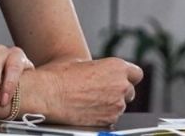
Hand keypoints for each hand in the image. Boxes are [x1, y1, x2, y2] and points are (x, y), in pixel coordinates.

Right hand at [23, 58, 142, 125]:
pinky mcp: (108, 121)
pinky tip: (88, 111)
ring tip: (90, 102)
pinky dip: (103, 116)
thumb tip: (98, 72)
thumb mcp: (80, 62)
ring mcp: (116, 105)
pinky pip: (111, 119)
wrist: (47, 95)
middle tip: (101, 93)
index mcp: (117, 67)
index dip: (127, 78)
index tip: (121, 81)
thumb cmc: (59, 76)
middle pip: (130, 92)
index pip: (136, 74)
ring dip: (110, 105)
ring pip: (120, 107)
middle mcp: (121, 85)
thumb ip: (99, 68)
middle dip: (119, 93)